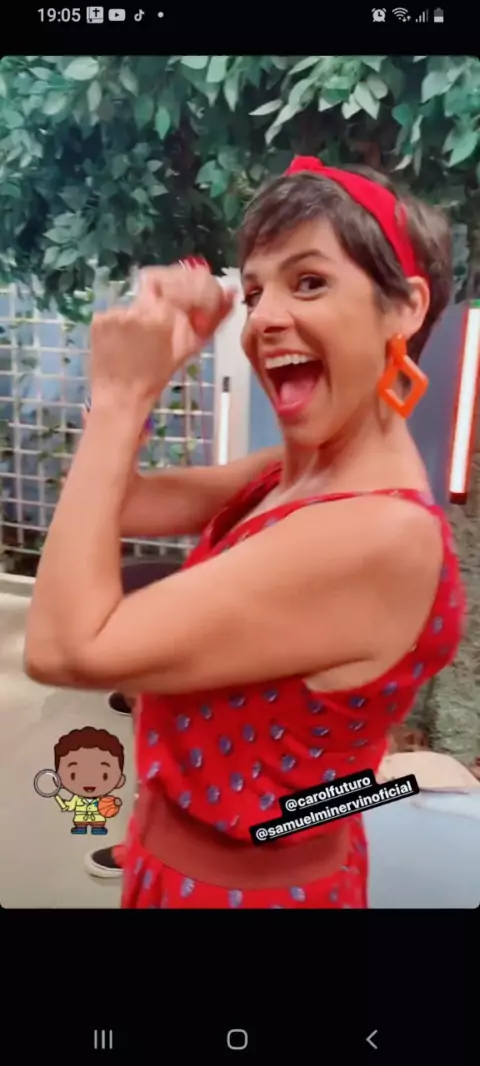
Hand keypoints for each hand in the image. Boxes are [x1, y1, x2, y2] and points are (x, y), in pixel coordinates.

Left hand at [89, 264, 234, 408]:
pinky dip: (126, 323)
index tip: (190, 298)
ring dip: (145, 313)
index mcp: (160, 316)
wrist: (120, 396)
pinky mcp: (98, 319)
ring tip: (144, 339)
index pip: (178, 282)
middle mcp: (135, 308)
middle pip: (155, 283)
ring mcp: (114, 312)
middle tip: (167, 313)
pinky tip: (127, 342)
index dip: (188, 285)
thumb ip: (212, 320)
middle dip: (165, 295)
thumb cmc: (156, 378)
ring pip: (136, 301)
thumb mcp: (187, 349)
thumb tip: (231, 293)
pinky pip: (118, 313)